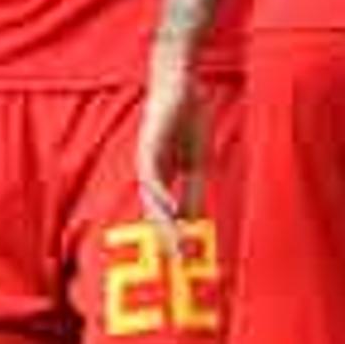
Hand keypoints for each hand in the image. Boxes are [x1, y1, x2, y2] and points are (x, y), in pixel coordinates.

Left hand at [138, 42, 202, 238]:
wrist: (181, 85)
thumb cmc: (188, 119)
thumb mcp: (197, 161)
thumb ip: (192, 188)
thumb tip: (190, 220)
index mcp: (163, 176)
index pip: (165, 212)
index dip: (173, 234)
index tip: (183, 257)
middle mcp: (150, 171)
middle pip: (154, 210)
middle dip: (165, 235)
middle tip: (176, 259)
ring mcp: (147, 159)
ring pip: (151, 197)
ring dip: (161, 220)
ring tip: (172, 240)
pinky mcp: (148, 146)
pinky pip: (151, 174)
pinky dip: (160, 193)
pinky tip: (169, 207)